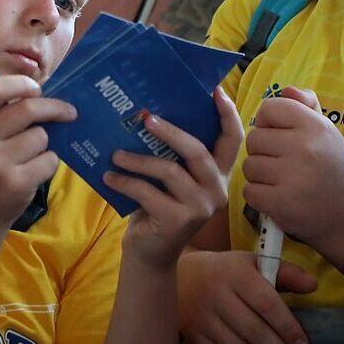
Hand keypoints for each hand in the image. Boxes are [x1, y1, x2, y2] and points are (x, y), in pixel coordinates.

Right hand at [0, 75, 72, 228]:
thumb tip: (45, 94)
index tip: (38, 88)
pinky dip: (48, 163)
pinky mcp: (15, 183)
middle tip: (68, 112)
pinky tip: (33, 171)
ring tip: (29, 155)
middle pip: (27, 109)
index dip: (22, 84)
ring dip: (44, 143)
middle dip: (54, 108)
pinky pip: (49, 160)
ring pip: (41, 137)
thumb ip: (0, 112)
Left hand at [105, 87, 243, 268]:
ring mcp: (201, 207)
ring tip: (115, 154)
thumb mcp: (170, 178)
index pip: (233, 140)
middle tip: (146, 119)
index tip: (216, 90)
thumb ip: (172, 153)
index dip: (228, 114)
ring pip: (170, 171)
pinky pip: (149, 193)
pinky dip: (126, 182)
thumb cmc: (157, 205)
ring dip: (138, 159)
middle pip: (198, 151)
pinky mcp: (180, 221)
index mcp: (218, 174)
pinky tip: (109, 176)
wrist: (150, 252)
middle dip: (171, 132)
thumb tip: (148, 112)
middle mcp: (217, 190)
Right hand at [177, 249, 315, 343]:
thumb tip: (313, 285)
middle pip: (253, 332)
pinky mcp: (197, 340)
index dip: (287, 328)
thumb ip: (286, 273)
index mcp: (235, 274)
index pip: (266, 304)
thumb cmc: (228, 272)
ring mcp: (204, 321)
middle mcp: (217, 297)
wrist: (182, 279)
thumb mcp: (255, 263)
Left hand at [242, 87, 343, 245]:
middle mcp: (305, 148)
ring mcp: (293, 177)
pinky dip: (259, 196)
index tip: (280, 136)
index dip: (268, 122)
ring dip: (260, 175)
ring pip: (249, 166)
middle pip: (254, 138)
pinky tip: (278, 197)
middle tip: (282, 163)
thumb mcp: (326, 131)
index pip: (269, 109)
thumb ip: (305, 106)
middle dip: (262, 152)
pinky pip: (249, 191)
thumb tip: (286, 89)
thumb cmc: (332, 167)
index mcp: (315, 126)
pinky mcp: (282, 203)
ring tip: (282, 180)